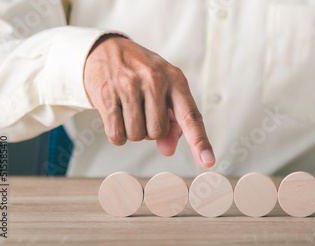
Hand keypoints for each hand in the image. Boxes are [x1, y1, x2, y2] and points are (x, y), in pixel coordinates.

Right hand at [83, 35, 214, 167]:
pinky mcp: (106, 94)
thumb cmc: (143, 74)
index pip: (190, 116)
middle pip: (158, 133)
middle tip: (144, 111)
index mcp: (176, 79)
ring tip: (130, 110)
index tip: (207, 161)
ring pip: (137, 135)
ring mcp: (129, 85)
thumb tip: (168, 150)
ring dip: (133, 132)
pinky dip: (117, 134)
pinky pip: (116, 134)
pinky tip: (117, 115)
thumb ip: (173, 122)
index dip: (199, 141)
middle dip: (151, 130)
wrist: (107, 50)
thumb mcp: (165, 90)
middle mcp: (155, 80)